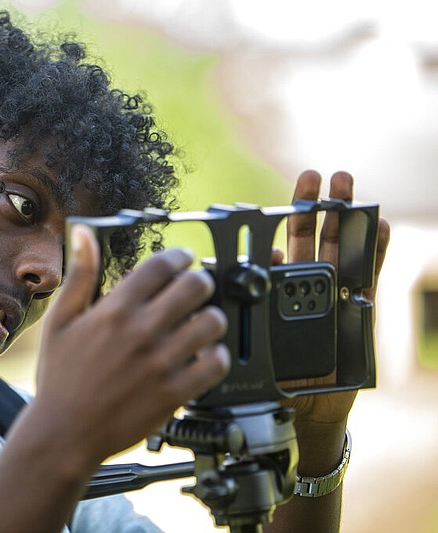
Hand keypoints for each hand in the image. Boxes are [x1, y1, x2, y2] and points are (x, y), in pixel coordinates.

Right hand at [31, 224, 229, 465]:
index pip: (162, 265)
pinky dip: (215, 356)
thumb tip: (83, 234)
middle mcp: (142, 331)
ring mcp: (162, 362)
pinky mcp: (175, 392)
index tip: (182, 260)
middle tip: (194, 290)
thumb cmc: (60, 377)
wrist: (64, 433)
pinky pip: (216, 363)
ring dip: (209, 318)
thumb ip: (80, 274)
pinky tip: (201, 356)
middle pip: (196, 286)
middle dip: (199, 282)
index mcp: (115, 309)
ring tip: (198, 324)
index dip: (179, 257)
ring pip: (212, 322)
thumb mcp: (61, 320)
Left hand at [279, 170, 390, 428]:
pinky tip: (379, 224)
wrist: (310, 408)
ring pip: (342, 246)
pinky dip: (375, 248)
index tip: (273, 203)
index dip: (278, 227)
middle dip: (313, 205)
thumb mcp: (261, 341)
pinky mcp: (361, 306)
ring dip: (344, 215)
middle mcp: (311, 285)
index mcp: (281, 291)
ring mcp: (338, 293)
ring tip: (344, 183)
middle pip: (313, 238)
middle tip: (312, 175)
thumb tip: (259, 266)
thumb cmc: (279, 378)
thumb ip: (257, 305)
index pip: (281, 250)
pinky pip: (370, 272)